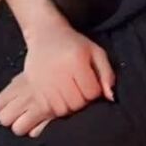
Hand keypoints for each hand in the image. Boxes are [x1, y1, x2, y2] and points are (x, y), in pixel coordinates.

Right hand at [0, 25, 115, 136]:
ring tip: (68, 90)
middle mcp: (58, 72)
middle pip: (77, 103)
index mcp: (76, 60)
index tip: (89, 81)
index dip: (94, 90)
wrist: (45, 35)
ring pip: (64, 109)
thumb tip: (110, 97)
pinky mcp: (34, 89)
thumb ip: (107, 73)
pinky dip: (56, 106)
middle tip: (78, 87)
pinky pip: (50, 110)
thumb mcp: (95, 52)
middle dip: (82, 99)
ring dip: (69, 104)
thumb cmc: (74, 44)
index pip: (92, 92)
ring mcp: (44, 82)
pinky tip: (58, 94)